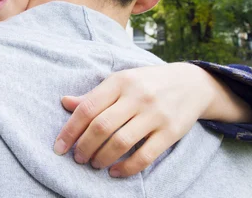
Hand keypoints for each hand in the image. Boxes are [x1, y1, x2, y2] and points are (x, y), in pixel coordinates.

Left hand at [53, 63, 226, 177]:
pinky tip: (115, 171)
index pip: (87, 108)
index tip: (59, 147)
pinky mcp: (170, 132)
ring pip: (120, 142)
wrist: (192, 83)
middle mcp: (137, 96)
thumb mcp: (122, 81)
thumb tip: (65, 102)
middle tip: (78, 158)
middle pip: (101, 127)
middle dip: (84, 147)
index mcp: (120, 81)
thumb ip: (95, 95)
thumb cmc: (148, 83)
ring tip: (94, 163)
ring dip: (102, 158)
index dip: (70, 130)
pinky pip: (144, 156)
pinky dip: (126, 168)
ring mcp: (155, 114)